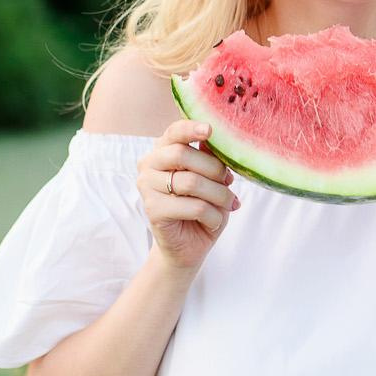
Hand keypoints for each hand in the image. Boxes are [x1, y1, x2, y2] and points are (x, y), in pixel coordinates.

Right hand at [138, 119, 239, 270]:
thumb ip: (210, 158)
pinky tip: (213, 222)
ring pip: (192, 182)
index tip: (210, 130)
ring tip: (228, 204)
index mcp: (163, 150)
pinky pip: (194, 207)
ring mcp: (147, 187)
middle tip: (228, 182)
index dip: (191, 128)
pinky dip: (213, 216)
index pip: (174, 132)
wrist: (188, 247)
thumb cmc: (201, 208)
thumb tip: (214, 141)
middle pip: (182, 155)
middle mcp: (149, 165)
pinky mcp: (153, 210)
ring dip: (219, 195)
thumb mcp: (211, 179)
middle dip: (214, 169)